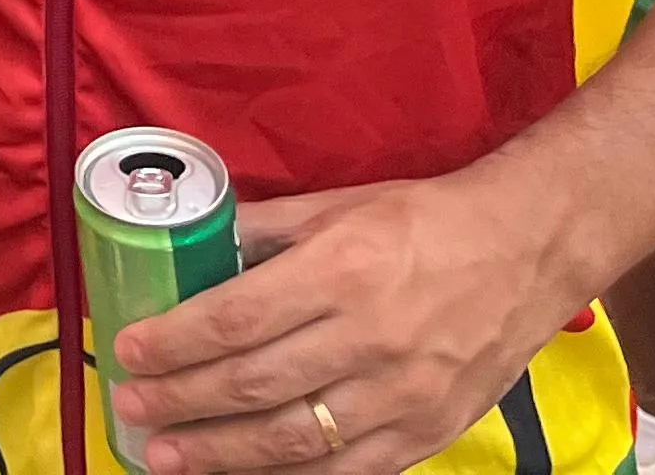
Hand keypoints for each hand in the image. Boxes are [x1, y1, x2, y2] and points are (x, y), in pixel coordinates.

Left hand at [104, 177, 578, 474]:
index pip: (235, 319)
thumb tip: (195, 247)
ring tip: (168, 456)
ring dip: (220, 453)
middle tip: (134, 409)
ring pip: (293, 439)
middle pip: (252, 385)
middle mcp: (369, 338)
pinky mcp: (429, 432)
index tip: (128, 350)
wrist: (526, 252)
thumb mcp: (336, 205)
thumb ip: (265, 231)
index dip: (174, 342)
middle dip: (181, 402)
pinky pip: (348, 470)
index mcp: (340, 271)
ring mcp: (402, 395)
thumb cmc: (423, 221)